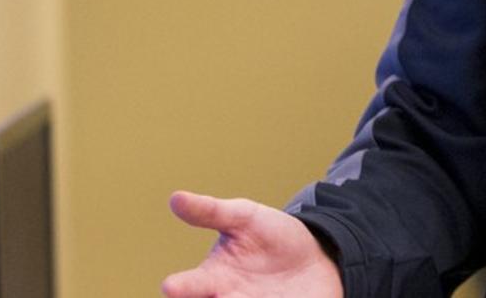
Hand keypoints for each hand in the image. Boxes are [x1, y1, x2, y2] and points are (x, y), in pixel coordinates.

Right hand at [161, 192, 343, 297]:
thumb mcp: (243, 217)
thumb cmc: (270, 235)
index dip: (179, 288)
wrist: (315, 255)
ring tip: (243, 297)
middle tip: (217, 297)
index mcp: (214, 278)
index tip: (170, 286)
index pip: (189, 286)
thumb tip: (175, 198)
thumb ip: (210, 211)